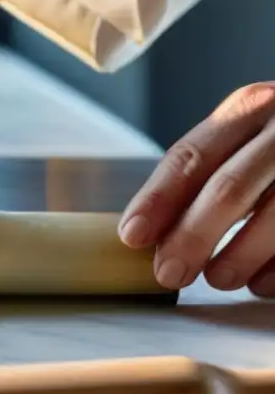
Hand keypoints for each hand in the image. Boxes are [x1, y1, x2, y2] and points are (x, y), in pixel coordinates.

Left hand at [118, 83, 274, 294]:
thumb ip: (207, 175)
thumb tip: (150, 233)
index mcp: (250, 108)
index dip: (158, 199)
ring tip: (216, 280)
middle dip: (193, 235)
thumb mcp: (250, 139)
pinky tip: (262, 284)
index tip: (132, 235)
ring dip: (241, 254)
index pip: (191, 156)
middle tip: (168, 273)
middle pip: (230, 186)